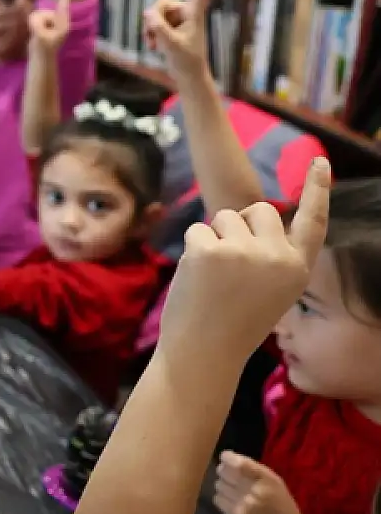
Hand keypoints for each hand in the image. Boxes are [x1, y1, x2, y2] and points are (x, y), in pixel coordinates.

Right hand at [28, 0, 71, 52]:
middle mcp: (58, 23)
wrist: (40, 60)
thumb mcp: (40, 36)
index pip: (62, 9)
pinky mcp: (44, 26)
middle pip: (45, 13)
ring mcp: (51, 24)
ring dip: (35, 23)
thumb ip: (37, 22)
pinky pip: (36, 18)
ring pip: (38, 15)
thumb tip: (33, 16)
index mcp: (62, 25)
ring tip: (36, 34)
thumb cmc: (43, 50)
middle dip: (39, 19)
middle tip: (37, 34)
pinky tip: (33, 30)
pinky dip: (33, 22)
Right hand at [144, 0, 217, 83]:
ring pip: (154, 14)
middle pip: (162, 4)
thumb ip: (159, 28)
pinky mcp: (168, 27)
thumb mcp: (172, 45)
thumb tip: (147, 12)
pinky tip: (153, 46)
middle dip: (154, 19)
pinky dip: (149, 33)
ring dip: (150, 29)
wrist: (188, 75)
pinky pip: (151, 22)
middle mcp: (186, 12)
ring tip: (155, 44)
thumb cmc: (187, 61)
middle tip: (155, 37)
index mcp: (194, 13)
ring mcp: (176, 20)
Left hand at [160, 160, 329, 373]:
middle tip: (230, 265)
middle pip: (259, 210)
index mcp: (297, 268)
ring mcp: (245, 251)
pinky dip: (192, 249)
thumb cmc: (232, 321)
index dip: (317, 190)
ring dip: (214, 238)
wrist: (205, 353)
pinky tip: (197, 278)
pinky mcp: (211, 249)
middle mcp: (278, 257)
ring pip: (224, 217)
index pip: (313, 222)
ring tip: (214, 278)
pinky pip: (198, 229)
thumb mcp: (269, 288)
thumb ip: (269, 255)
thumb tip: (249, 217)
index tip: (320, 161)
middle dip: (240, 225)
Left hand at [214, 452, 309, 513]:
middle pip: (224, 472)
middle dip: (224, 471)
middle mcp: (255, 491)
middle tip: (230, 475)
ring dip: (223, 485)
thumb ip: (254, 469)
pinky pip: (217, 499)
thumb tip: (228, 458)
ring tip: (233, 489)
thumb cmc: (283, 507)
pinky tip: (231, 500)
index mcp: (268, 480)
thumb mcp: (276, 483)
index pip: (239, 463)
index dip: (227, 458)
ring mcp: (244, 505)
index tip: (225, 457)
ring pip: (219, 485)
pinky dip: (221, 497)